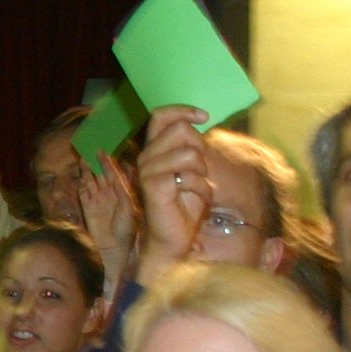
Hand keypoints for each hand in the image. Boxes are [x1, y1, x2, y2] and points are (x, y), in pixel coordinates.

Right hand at [78, 153, 139, 270]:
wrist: (116, 247)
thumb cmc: (127, 228)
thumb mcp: (129, 207)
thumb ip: (123, 191)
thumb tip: (120, 176)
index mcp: (120, 191)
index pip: (112, 172)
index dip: (107, 161)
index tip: (103, 150)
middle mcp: (107, 192)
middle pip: (100, 173)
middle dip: (95, 161)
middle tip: (90, 148)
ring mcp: (96, 199)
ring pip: (90, 180)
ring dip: (87, 170)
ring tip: (83, 158)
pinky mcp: (87, 207)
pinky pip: (83, 192)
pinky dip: (82, 184)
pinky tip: (81, 176)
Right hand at [134, 106, 212, 265]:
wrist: (172, 240)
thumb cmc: (183, 206)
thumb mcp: (191, 169)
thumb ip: (190, 147)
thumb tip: (199, 123)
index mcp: (153, 151)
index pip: (161, 116)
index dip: (183, 111)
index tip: (205, 116)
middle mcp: (146, 158)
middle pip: (181, 130)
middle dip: (200, 150)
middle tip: (197, 173)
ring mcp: (147, 172)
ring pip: (189, 153)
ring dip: (201, 173)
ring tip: (195, 189)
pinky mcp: (154, 186)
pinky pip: (188, 174)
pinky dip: (200, 188)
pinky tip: (193, 200)